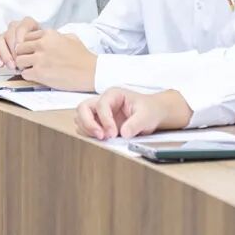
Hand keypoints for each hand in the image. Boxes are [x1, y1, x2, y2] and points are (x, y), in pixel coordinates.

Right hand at [0, 17, 39, 68]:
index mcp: (27, 23)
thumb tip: (32, 52)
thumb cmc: (44, 46)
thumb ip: (39, 44)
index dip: (20, 38)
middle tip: (18, 62)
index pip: (21, 27)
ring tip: (12, 66)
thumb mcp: (46, 42)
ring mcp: (6, 35)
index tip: (23, 50)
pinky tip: (1, 65)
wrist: (41, 50)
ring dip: (5, 54)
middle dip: (13, 50)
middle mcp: (15, 27)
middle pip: (9, 34)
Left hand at [13, 30, 96, 90]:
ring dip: (24, 66)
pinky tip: (38, 77)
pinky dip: (29, 76)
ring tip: (34, 70)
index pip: (26, 37)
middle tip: (30, 62)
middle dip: (24, 55)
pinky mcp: (40, 73)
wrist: (91, 72)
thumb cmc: (82, 56)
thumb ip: (55, 36)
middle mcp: (42, 44)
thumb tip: (45, 38)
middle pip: (19, 48)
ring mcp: (40, 58)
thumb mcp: (70, 37)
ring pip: (19, 61)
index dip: (28, 46)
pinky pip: (24, 74)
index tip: (33, 52)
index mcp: (49, 34)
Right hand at [75, 88, 191, 139]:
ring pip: (80, 118)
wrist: (153, 114)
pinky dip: (89, 134)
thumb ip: (136, 123)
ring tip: (103, 139)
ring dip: (88, 130)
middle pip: (83, 108)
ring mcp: (99, 113)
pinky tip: (103, 139)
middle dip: (88, 123)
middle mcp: (103, 101)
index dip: (105, 120)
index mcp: (113, 94)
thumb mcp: (146, 116)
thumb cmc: (149, 110)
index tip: (112, 133)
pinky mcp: (98, 123)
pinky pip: (85, 128)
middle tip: (101, 136)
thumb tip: (124, 133)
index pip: (101, 105)